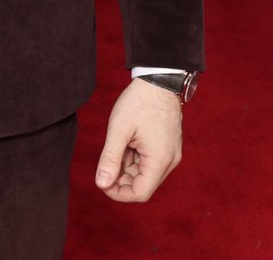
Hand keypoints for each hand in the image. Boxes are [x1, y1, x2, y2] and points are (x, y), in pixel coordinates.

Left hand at [95, 78, 182, 202]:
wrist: (159, 79)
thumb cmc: (139, 102)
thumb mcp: (119, 129)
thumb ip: (110, 158)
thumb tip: (101, 184)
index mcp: (159, 160)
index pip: (140, 193)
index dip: (119, 193)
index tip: (102, 182)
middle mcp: (169, 162)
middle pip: (143, 184)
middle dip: (121, 179)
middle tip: (105, 162)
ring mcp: (170, 154)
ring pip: (145, 173)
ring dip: (127, 167)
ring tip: (117, 145)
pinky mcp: (168, 147)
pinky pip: (150, 161)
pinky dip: (136, 158)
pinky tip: (126, 142)